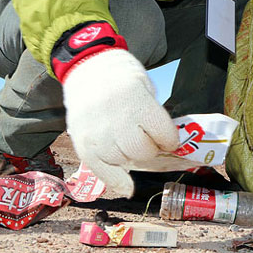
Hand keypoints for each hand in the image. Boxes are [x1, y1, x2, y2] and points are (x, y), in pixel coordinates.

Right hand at [62, 49, 179, 196]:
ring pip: (124, 161)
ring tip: (130, 143)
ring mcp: (97, 134)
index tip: (169, 139)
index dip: (170, 139)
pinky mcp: (82, 143)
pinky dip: (116, 181)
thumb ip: (154, 114)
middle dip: (151, 149)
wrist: (87, 65)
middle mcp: (116, 120)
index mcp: (137, 102)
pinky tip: (127, 186)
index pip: (163, 134)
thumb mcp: (145, 86)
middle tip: (149, 141)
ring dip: (132, 157)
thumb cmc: (121, 76)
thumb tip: (166, 142)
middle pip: (143, 151)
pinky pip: (101, 171)